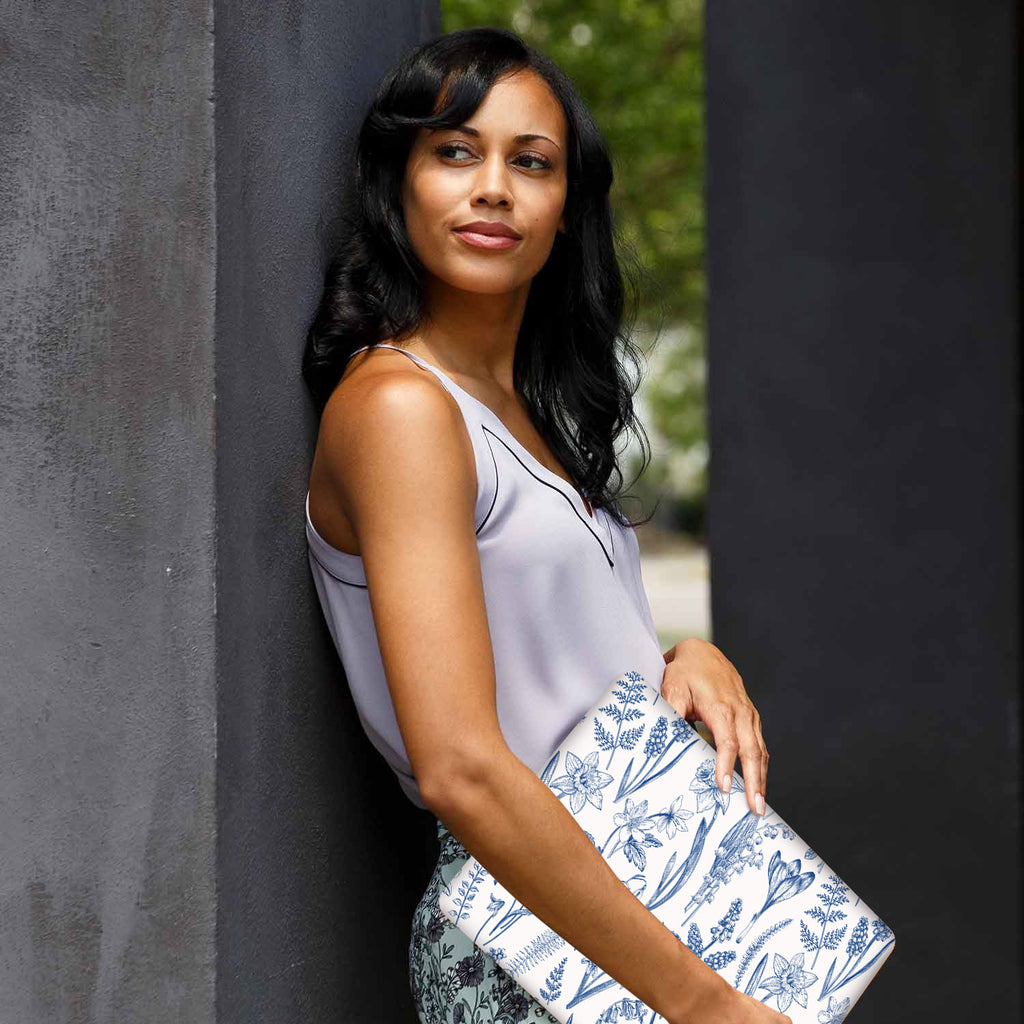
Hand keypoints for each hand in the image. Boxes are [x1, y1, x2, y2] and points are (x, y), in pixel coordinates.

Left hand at [660, 638, 768, 816]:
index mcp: (721, 706)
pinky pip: (760, 745)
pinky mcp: (751, 717)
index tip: (723, 789)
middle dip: (754, 782)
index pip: (727, 741)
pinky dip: (761, 766)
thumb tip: (667, 739)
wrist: (703, 652)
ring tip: (758, 806)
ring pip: (760, 751)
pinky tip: (758, 785)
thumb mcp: (672, 687)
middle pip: (751, 751)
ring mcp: (749, 714)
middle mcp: (740, 711)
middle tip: (755, 810)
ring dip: (761, 779)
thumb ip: (671, 713)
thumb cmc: (685, 672)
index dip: (726, 766)